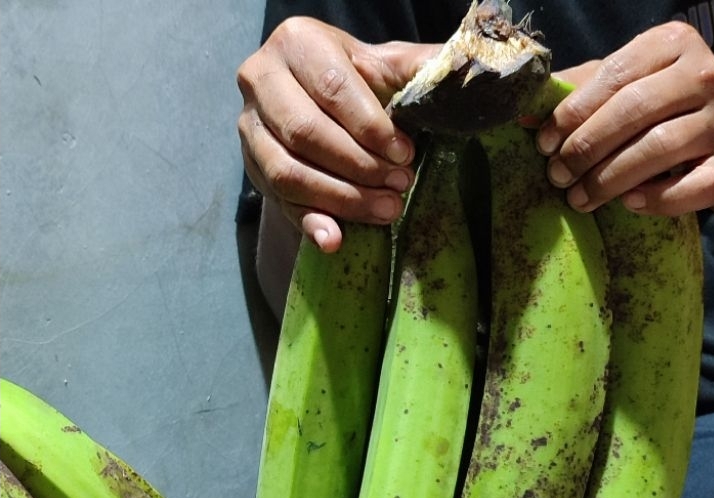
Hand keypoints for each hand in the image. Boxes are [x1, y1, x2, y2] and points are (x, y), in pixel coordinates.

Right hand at [236, 17, 435, 250]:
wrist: (312, 98)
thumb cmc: (355, 80)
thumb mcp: (382, 65)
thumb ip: (414, 68)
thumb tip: (463, 69)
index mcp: (297, 43)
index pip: (333, 89)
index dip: (371, 128)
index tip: (405, 154)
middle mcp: (261, 81)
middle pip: (306, 133)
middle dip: (358, 166)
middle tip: (400, 186)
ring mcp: (250, 129)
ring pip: (288, 173)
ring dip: (341, 199)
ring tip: (385, 210)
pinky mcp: (253, 170)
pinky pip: (279, 203)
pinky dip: (310, 224)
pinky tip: (334, 239)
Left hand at [536, 22, 713, 221]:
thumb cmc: (656, 109)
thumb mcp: (622, 86)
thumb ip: (577, 93)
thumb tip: (522, 114)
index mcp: (672, 44)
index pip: (614, 75)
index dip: (572, 112)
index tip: (542, 143)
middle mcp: (703, 75)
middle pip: (634, 111)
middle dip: (586, 148)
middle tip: (557, 176)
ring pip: (658, 149)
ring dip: (608, 179)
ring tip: (578, 198)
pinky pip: (690, 189)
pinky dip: (655, 200)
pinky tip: (627, 203)